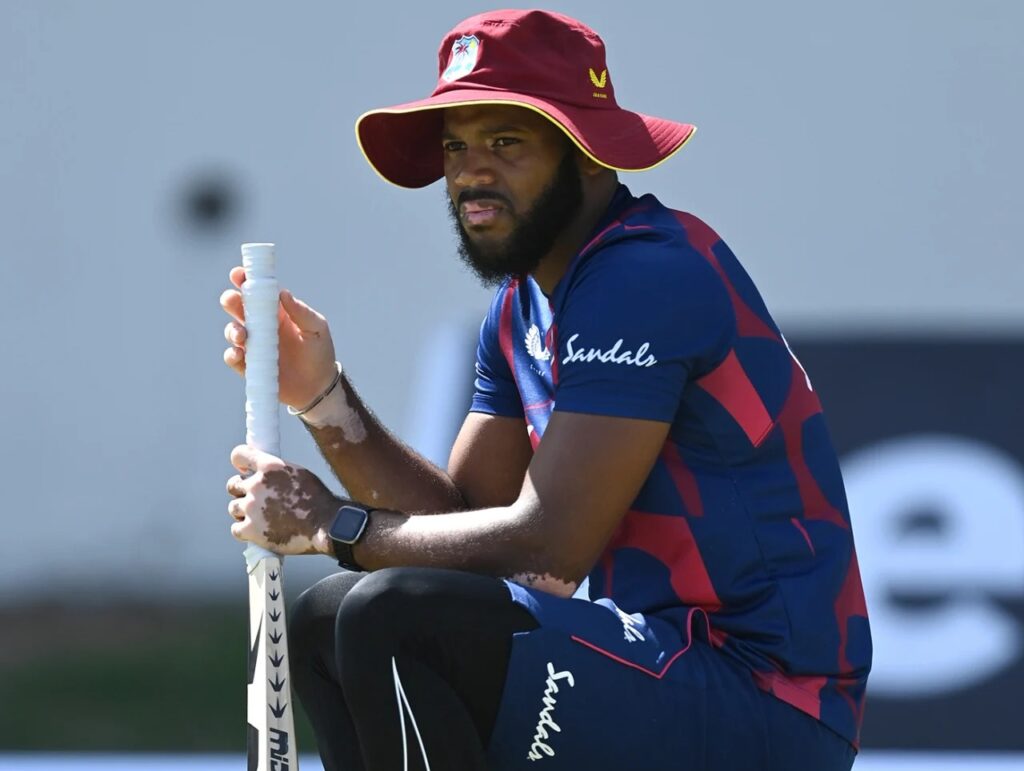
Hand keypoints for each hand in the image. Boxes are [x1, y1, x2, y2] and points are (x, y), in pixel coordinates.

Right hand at [220, 266, 337, 408]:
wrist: (319, 387)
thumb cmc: (320, 352)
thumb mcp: (317, 329)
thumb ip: (302, 312)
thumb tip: (283, 293)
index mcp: (276, 311)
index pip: (257, 291)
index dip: (245, 280)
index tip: (239, 274)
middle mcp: (261, 326)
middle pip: (238, 307)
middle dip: (231, 300)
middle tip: (233, 301)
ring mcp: (254, 345)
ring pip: (233, 331)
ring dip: (232, 330)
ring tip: (242, 335)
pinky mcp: (249, 366)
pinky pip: (233, 358)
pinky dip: (232, 355)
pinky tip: (238, 354)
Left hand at [226, 444, 342, 554]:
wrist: (326, 525)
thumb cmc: (318, 500)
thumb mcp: (300, 474)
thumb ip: (278, 473)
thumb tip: (267, 476)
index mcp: (269, 467)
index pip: (239, 455)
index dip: (240, 463)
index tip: (244, 471)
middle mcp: (256, 485)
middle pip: (232, 485)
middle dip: (241, 491)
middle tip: (253, 499)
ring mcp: (251, 508)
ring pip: (233, 507)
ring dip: (243, 512)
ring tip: (259, 518)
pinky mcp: (250, 530)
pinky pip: (236, 528)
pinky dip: (244, 530)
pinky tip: (255, 531)